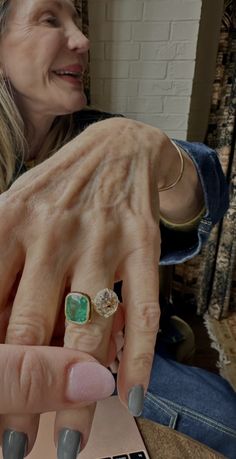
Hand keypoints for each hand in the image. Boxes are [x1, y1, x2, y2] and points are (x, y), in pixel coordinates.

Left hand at [0, 117, 164, 452]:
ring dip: (78, 392)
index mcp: (8, 223)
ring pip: (87, 328)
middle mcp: (52, 233)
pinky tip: (131, 396)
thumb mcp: (12, 211)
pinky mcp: (141, 244)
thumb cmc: (57, 189)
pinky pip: (143, 309)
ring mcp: (101, 239)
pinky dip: (139, 357)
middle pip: (29, 327)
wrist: (116, 150)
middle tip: (13, 443)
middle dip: (20, 392)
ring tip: (69, 441)